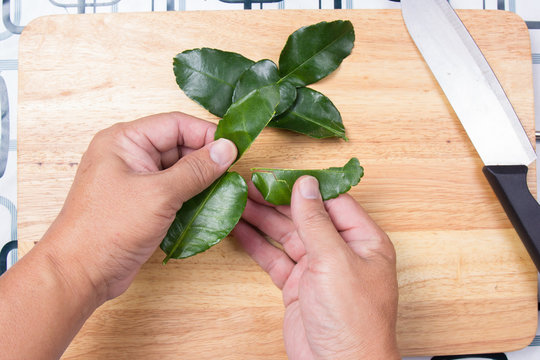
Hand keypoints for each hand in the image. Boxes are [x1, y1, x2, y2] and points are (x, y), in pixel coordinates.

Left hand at [41, 112, 236, 302]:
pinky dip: (191, 196)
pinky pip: (172, 190)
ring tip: (224, 190)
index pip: (175, 125)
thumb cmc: (110, 227)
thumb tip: (226, 149)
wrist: (80, 273)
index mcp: (125, 140)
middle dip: (205, 159)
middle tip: (231, 174)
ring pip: (177, 169)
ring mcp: (134, 179)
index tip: (234, 150)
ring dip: (200, 180)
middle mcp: (129, 154)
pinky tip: (209, 205)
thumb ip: (196, 170)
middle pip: (178, 145)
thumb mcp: (159, 194)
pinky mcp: (140, 202)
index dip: (206, 135)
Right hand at [233, 176, 399, 359]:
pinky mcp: (298, 286)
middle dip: (276, 201)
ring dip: (262, 220)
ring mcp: (318, 269)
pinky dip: (257, 244)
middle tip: (247, 186)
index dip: (303, 186)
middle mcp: (341, 251)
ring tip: (237, 202)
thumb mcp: (334, 260)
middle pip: (305, 216)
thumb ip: (316, 221)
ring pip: (287, 235)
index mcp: (362, 239)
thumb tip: (304, 184)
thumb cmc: (352, 319)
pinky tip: (239, 230)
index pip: (331, 201)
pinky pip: (275, 258)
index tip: (276, 174)